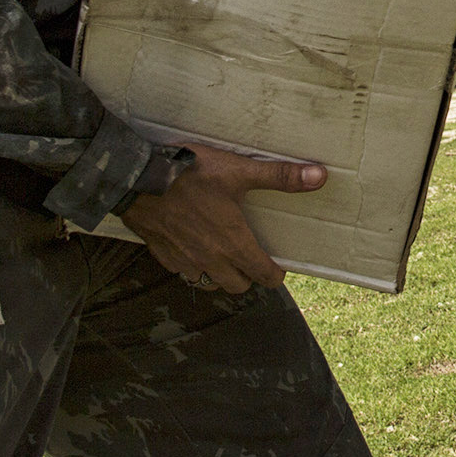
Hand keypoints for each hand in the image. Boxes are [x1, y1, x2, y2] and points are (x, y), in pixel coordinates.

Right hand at [123, 144, 323, 295]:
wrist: (135, 178)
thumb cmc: (188, 174)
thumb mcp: (238, 170)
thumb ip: (280, 176)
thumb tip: (319, 176)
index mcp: (233, 243)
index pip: (264, 276)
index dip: (275, 273)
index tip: (278, 264)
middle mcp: (209, 259)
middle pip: (238, 286)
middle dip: (248, 276)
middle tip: (251, 256)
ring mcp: (183, 260)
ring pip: (209, 283)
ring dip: (219, 275)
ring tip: (223, 254)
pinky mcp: (161, 254)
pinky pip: (182, 272)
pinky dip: (192, 266)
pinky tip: (192, 246)